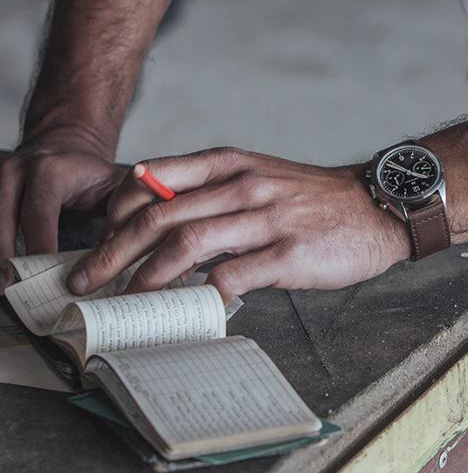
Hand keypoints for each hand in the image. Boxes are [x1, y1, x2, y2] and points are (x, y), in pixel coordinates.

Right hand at [0, 127, 123, 284]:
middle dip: (3, 255)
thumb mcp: (114, 183)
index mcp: (49, 171)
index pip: (39, 213)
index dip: (38, 244)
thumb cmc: (89, 168)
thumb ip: (120, 212)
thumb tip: (118, 250)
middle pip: (2, 219)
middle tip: (6, 286)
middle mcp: (17, 174)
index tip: (39, 272)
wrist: (65, 140)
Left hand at [67, 147, 410, 299]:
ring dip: (146, 278)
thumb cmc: (313, 197)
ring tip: (125, 302)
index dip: (116, 213)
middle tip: (88, 280)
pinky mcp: (289, 253)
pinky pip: (231, 276)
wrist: (374, 206)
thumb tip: (164, 225)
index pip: (152, 180)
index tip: (102, 239)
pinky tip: (189, 309)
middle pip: (159, 216)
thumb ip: (214, 191)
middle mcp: (243, 186)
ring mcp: (266, 219)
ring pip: (186, 246)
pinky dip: (202, 295)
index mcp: (230, 163)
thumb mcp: (260, 174)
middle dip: (113, 252)